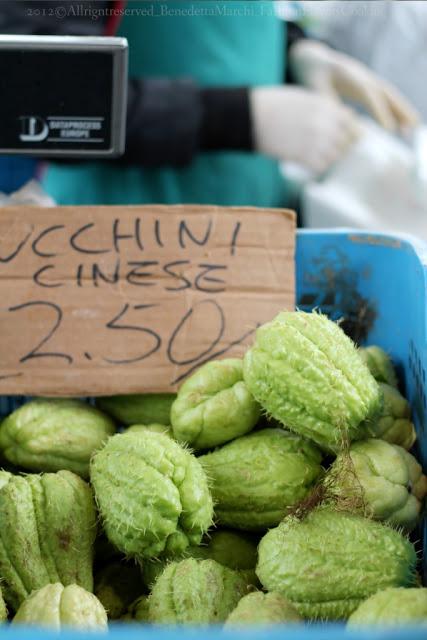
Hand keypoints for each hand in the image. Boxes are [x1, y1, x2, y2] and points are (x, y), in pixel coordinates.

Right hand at [250, 86, 359, 173]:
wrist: (251, 115)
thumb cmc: (272, 104)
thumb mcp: (303, 97)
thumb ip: (324, 107)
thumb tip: (343, 117)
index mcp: (325, 105)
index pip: (351, 122)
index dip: (348, 130)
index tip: (340, 135)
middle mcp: (325, 123)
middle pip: (346, 142)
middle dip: (338, 146)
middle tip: (324, 148)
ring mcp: (315, 140)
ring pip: (335, 156)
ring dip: (327, 157)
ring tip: (313, 154)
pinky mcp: (303, 156)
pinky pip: (320, 167)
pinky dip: (315, 166)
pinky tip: (305, 161)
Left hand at [289, 39, 419, 130]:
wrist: (315, 61)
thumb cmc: (313, 77)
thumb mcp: (314, 89)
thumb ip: (327, 103)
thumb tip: (341, 124)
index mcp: (348, 74)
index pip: (368, 93)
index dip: (379, 110)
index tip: (388, 129)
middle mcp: (363, 74)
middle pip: (385, 91)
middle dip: (399, 109)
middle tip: (411, 127)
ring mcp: (369, 78)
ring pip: (390, 94)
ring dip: (402, 110)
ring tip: (414, 127)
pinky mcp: (370, 84)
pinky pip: (386, 97)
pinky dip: (396, 108)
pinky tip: (404, 123)